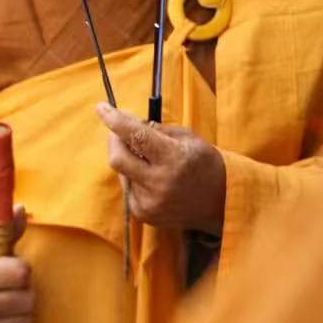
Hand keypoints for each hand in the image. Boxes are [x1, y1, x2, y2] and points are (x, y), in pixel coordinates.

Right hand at [0, 206, 33, 322]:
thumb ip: (3, 232)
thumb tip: (23, 209)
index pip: (22, 272)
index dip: (17, 269)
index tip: (4, 270)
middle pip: (28, 298)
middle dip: (21, 292)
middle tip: (4, 289)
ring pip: (26, 320)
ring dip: (19, 312)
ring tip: (2, 304)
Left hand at [96, 104, 225, 235]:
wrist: (221, 203)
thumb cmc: (205, 164)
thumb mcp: (188, 138)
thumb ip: (156, 130)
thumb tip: (126, 123)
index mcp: (173, 158)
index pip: (136, 136)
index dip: (115, 120)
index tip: (101, 108)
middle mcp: (159, 182)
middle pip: (117, 158)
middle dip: (114, 140)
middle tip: (119, 132)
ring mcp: (150, 201)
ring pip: (122, 173)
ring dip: (128, 160)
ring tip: (149, 160)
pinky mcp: (144, 214)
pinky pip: (128, 188)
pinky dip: (134, 178)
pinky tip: (153, 179)